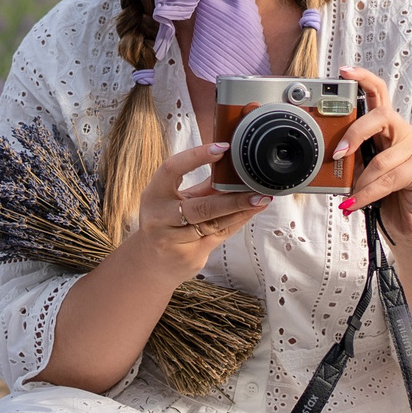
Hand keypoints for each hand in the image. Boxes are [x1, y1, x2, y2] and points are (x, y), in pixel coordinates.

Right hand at [125, 141, 269, 278]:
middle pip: (200, 207)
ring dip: (241, 210)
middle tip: (255, 190)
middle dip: (232, 199)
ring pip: (214, 223)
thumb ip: (200, 187)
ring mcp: (173, 240)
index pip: (172, 169)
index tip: (222, 148)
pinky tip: (250, 213)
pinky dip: (237, 222)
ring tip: (261, 199)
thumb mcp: (174, 201)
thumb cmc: (165, 223)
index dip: (196, 157)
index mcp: (153, 195)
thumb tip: (232, 167)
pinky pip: (219, 236)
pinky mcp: (189, 256)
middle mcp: (159, 217)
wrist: (150, 264)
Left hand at [333, 66, 411, 243]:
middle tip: (338, 152)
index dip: (363, 79)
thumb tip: (328, 155)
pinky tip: (355, 204)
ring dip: (361, 181)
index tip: (344, 72)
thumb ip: (352, 159)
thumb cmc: (388, 198)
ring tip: (349, 198)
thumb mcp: (363, 174)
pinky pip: (389, 178)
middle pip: (381, 116)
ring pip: (381, 158)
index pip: (378, 95)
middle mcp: (405, 134)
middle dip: (355, 132)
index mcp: (388, 130)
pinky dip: (368, 193)